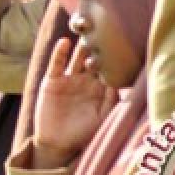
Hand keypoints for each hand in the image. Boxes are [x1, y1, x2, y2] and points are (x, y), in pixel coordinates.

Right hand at [31, 38, 118, 168]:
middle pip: (93, 59)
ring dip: (81, 46)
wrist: (58, 143)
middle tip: (105, 30)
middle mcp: (85, 80)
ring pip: (76, 58)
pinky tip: (64, 42)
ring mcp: (68, 79)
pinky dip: (59, 52)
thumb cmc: (83, 133)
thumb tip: (122, 82)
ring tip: (87, 32)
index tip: (122, 43)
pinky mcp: (52, 80)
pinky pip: (56, 64)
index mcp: (99, 88)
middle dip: (98, 46)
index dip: (114, 57)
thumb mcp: (102, 118)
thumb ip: (112, 101)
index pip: (108, 68)